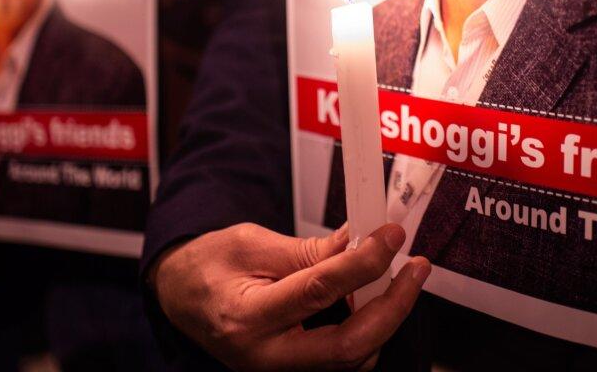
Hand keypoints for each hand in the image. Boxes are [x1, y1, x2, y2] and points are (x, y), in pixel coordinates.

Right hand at [153, 222, 430, 370]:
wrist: (181, 295)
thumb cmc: (209, 266)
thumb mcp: (250, 242)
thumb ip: (307, 250)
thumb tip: (358, 242)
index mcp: (248, 316)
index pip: (319, 290)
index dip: (364, 262)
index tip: (390, 236)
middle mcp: (266, 355)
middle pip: (348, 347)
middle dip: (392, 307)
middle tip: (415, 269)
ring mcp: (280, 370)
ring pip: (351, 358)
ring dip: (384, 318)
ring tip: (396, 276)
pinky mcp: (293, 370)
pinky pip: (342, 359)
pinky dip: (366, 329)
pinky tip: (371, 298)